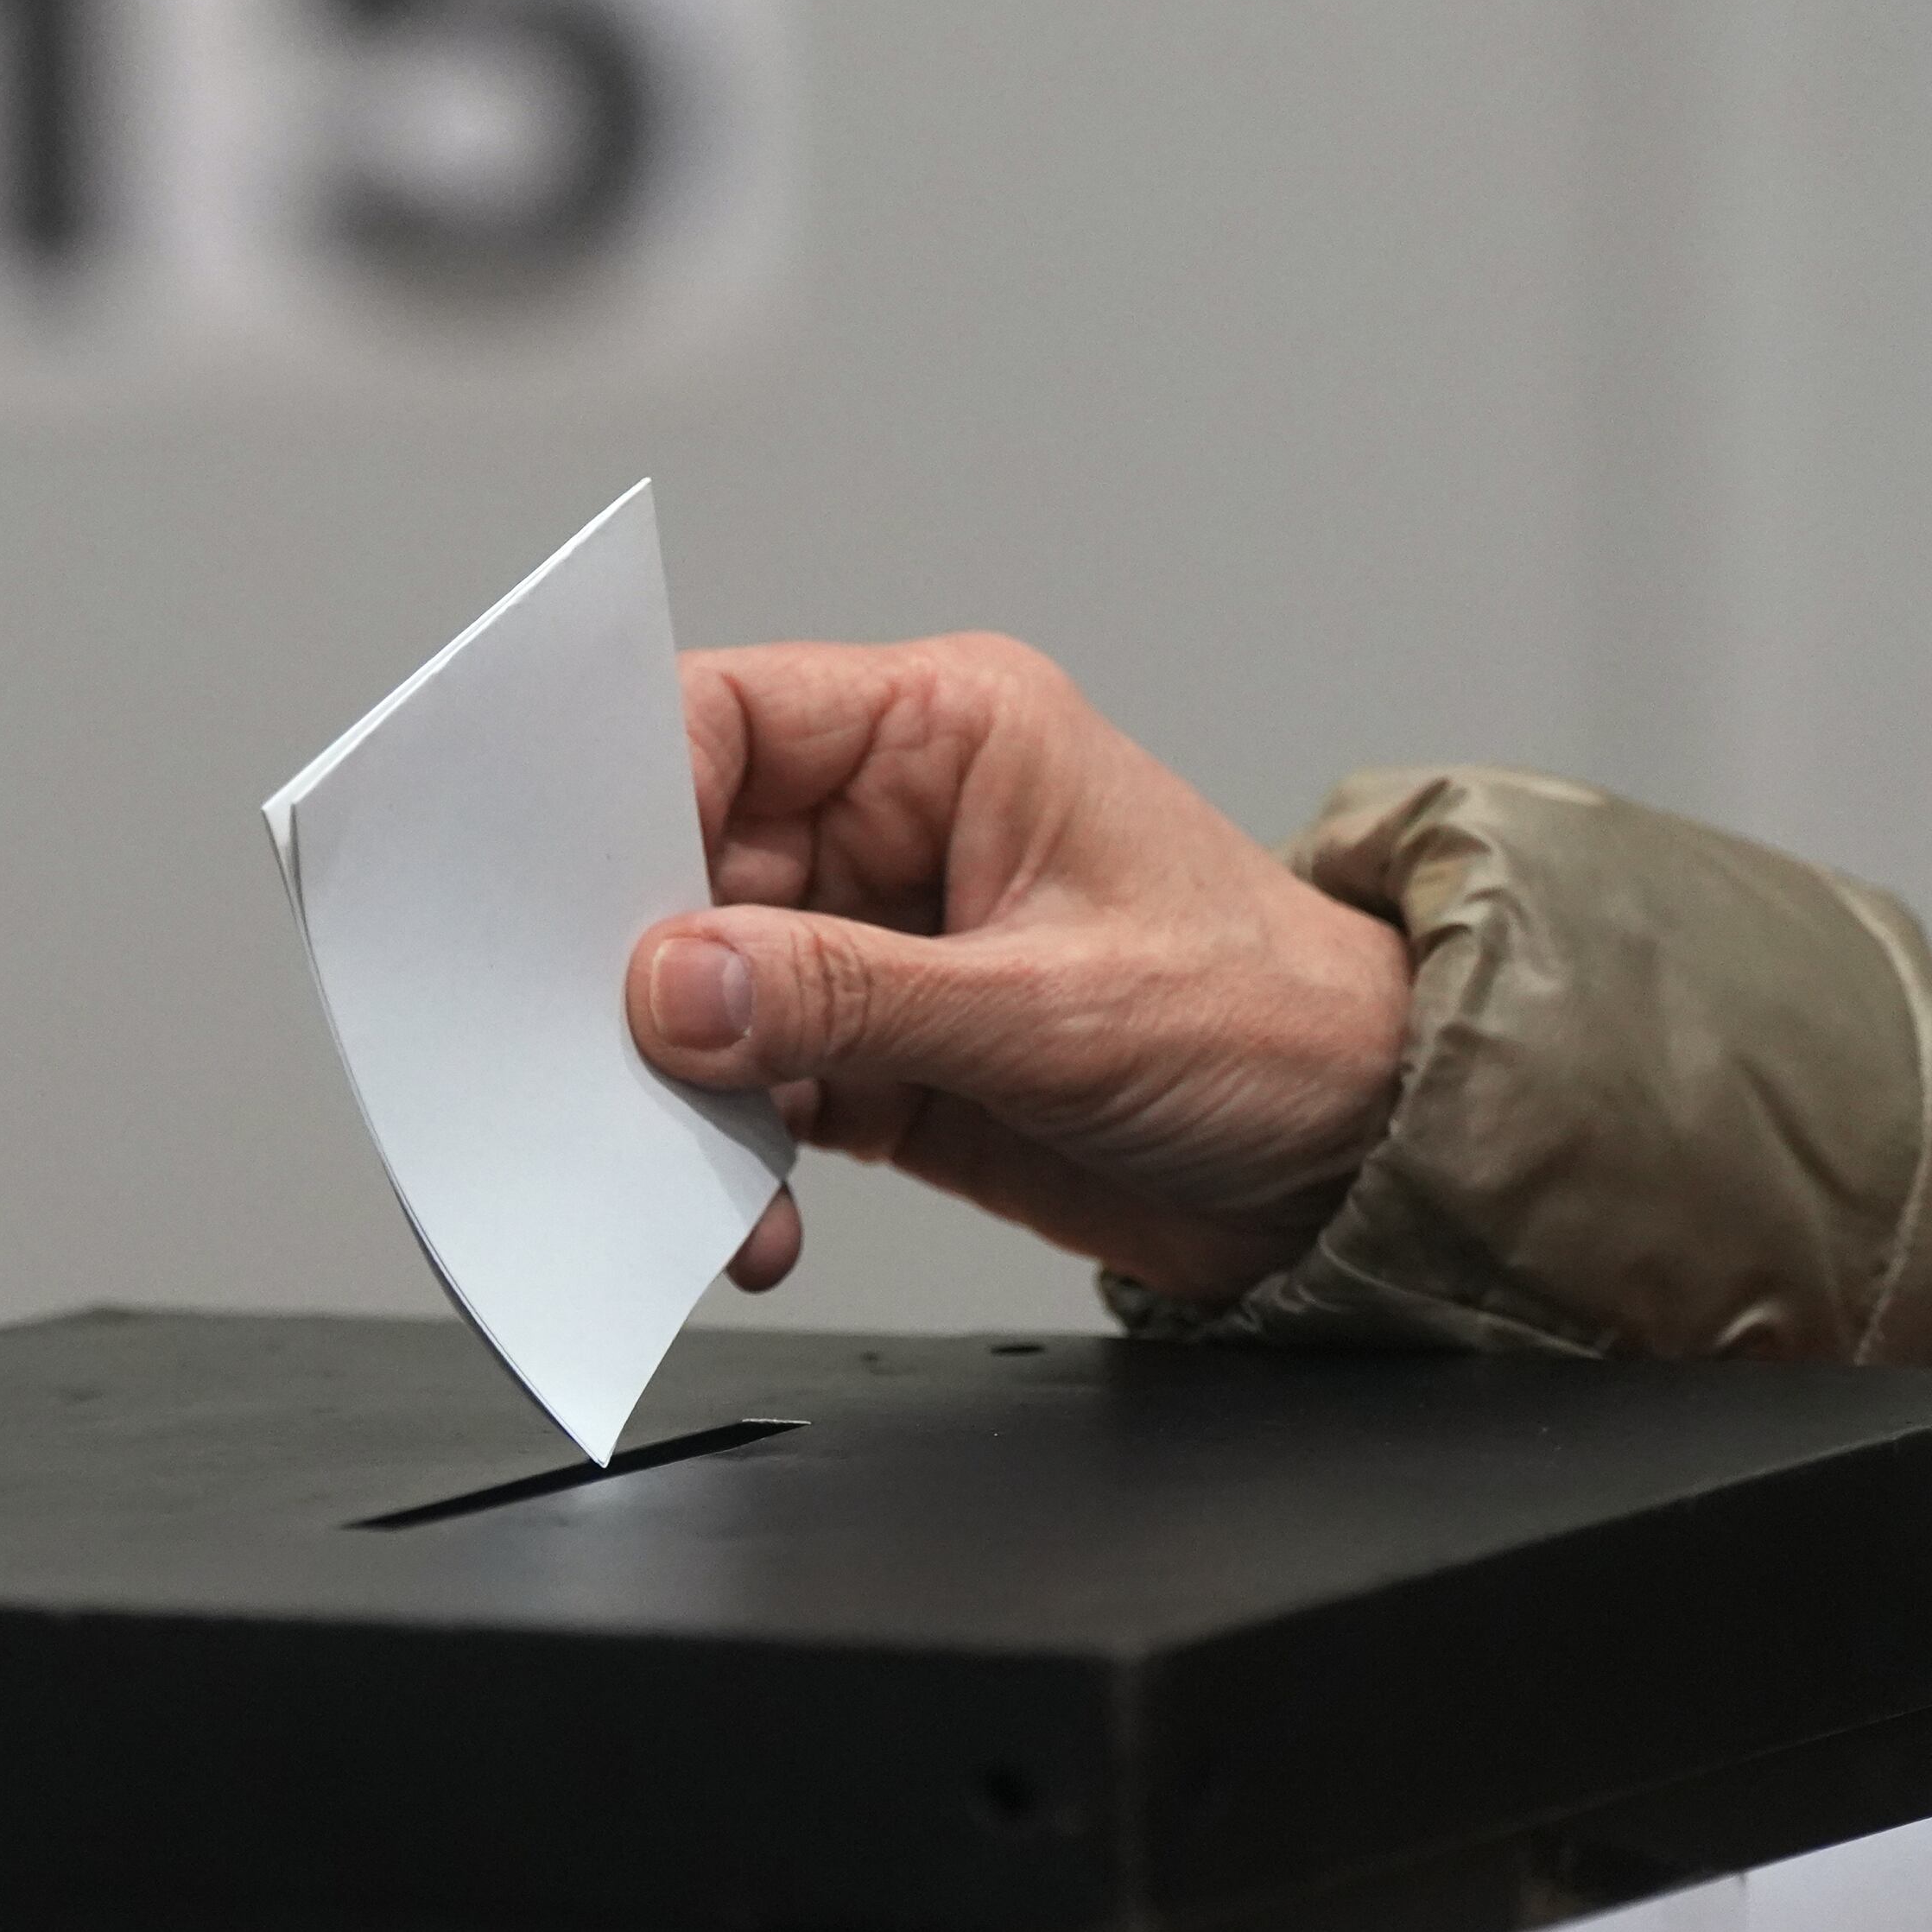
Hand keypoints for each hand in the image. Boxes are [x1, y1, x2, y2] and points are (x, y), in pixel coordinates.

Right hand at [627, 635, 1410, 1300]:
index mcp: (947, 734)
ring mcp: (883, 942)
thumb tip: (677, 986)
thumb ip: (850, 996)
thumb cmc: (1274, 1025)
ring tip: (704, 1166)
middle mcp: (898, 823)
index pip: (724, 716)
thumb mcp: (1053, 1010)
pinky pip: (753, 1088)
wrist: (1358, 1165)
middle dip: (647, 974)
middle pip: (690, 865)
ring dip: (691, 1089)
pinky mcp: (880, 1055)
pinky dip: (735, 1157)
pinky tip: (755, 1215)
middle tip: (613, 1060)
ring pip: (708, 992)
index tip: (573, 898)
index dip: (630, 793)